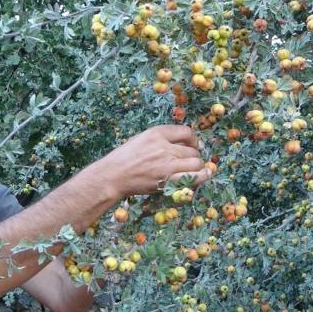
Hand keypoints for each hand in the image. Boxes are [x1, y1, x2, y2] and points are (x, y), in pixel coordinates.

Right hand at [89, 125, 209, 200]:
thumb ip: (161, 139)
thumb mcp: (141, 139)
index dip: (193, 140)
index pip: (186, 131)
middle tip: (188, 163)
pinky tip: (199, 178)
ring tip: (193, 171)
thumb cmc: (124, 158)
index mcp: (157, 133)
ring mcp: (167, 164)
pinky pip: (193, 177)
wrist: (112, 176)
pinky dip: (200, 178)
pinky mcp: (168, 180)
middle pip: (193, 150)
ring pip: (197, 163)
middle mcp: (164, 146)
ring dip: (197, 167)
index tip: (192, 146)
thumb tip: (182, 143)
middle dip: (193, 156)